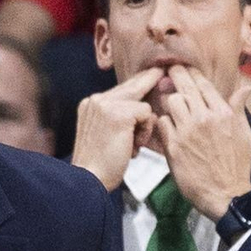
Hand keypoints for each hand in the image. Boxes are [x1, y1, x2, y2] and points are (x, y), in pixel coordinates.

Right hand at [71, 67, 162, 190]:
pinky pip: (146, 113)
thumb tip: (141, 108)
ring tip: (133, 145)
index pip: (121, 89)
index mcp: (91, 104)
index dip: (138, 84)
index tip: (153, 74)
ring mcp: (106, 104)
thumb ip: (117, 117)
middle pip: (132, 84)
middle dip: (149, 80)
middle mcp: (96, 100)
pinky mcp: (119, 113)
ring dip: (143, 126)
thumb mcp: (104, 135)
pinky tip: (134, 147)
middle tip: (162, 70)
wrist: (88, 180)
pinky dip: (145, 132)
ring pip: (141, 102)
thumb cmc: (100, 166)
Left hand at [156, 65, 250, 219]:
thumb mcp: (246, 136)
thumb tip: (246, 89)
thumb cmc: (238, 167)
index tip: (185, 69)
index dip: (192, 73)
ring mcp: (187, 132)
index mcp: (223, 113)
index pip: (203, 84)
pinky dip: (163, 122)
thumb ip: (240, 110)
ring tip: (172, 105)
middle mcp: (204, 118)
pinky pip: (162, 123)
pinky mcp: (173, 147)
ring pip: (171, 101)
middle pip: (184, 86)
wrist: (226, 195)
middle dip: (176, 75)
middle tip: (169, 71)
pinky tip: (167, 126)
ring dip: (170, 101)